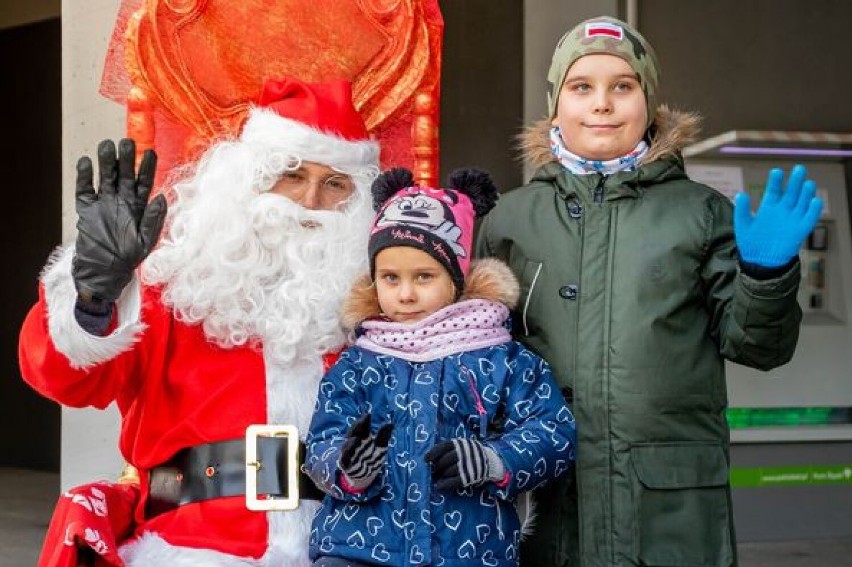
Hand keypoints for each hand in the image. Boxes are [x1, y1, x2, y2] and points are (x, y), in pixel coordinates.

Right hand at [72, 139, 166, 301]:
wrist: (104, 272)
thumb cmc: (128, 258)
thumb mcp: (146, 241)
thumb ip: (154, 219)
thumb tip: (162, 197)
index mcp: (139, 207)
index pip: (145, 182)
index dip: (148, 168)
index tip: (150, 152)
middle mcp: (122, 201)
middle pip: (125, 175)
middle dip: (126, 159)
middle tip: (126, 142)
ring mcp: (104, 203)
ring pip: (106, 178)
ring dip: (106, 162)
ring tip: (107, 145)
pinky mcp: (86, 209)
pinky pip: (85, 189)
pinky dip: (85, 176)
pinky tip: (86, 162)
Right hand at [339, 414, 392, 489]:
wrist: (367, 475)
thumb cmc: (374, 457)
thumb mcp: (381, 447)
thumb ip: (384, 436)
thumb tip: (391, 423)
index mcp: (363, 436)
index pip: (362, 426)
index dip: (364, 420)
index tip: (368, 415)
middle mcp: (354, 442)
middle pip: (353, 433)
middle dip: (356, 427)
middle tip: (361, 422)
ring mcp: (349, 453)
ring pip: (347, 446)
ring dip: (350, 443)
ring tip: (356, 439)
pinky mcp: (345, 463)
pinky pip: (343, 460)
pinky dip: (345, 458)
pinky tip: (347, 457)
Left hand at [425, 438, 502, 490]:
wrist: (490, 461)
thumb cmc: (470, 453)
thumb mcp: (462, 446)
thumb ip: (449, 449)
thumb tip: (430, 459)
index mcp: (459, 444)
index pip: (443, 447)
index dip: (433, 453)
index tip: (426, 459)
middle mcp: (462, 453)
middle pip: (444, 461)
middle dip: (437, 467)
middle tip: (433, 471)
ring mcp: (466, 465)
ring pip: (447, 471)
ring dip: (441, 475)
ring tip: (437, 478)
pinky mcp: (468, 477)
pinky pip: (453, 482)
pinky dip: (444, 485)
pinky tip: (438, 486)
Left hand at [734, 165, 822, 267]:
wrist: (760, 261)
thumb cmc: (750, 242)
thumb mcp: (743, 226)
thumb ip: (742, 211)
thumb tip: (740, 194)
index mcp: (768, 207)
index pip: (773, 190)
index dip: (776, 181)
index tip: (777, 171)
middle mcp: (782, 210)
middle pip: (791, 192)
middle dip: (795, 181)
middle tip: (799, 169)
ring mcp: (793, 219)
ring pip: (802, 202)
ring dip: (806, 193)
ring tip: (808, 183)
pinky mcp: (801, 229)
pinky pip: (810, 218)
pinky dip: (813, 210)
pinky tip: (815, 201)